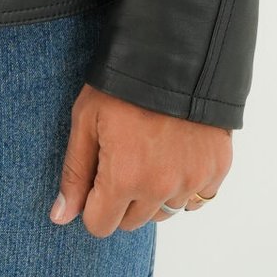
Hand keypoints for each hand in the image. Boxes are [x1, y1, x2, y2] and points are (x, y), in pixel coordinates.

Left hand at [50, 85, 231, 235]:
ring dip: (152, 194)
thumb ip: (75, 172)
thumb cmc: (124, 82)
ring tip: (149, 152)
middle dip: (120, 198)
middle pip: (131, 222)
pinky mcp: (217, 169)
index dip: (92, 203)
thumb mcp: (86, 118)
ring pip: (163, 212)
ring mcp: (192, 180)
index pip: (100, 225)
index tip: (97, 176)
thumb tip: (60, 217)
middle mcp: (161, 188)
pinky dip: (183, 185)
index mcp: (125, 178)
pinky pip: (195, 199)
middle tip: (122, 156)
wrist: (180, 51)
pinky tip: (175, 155)